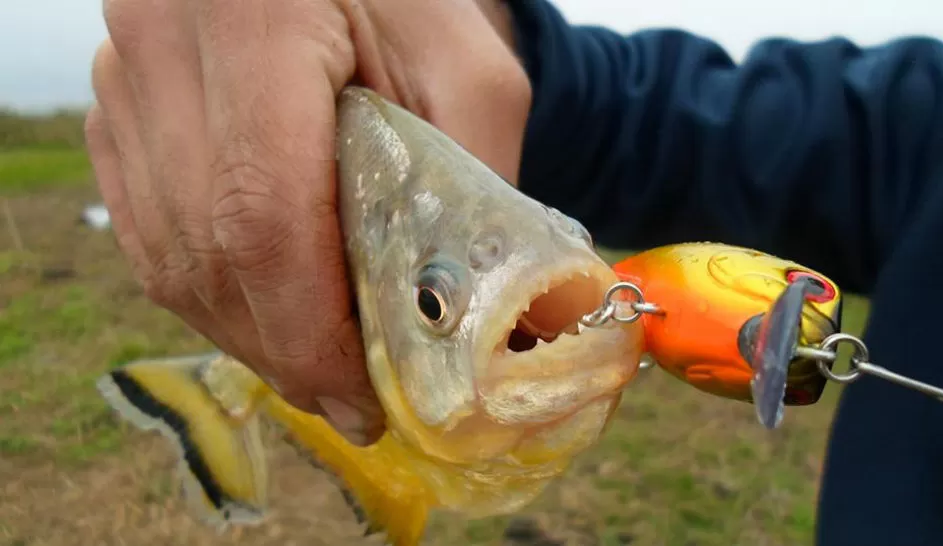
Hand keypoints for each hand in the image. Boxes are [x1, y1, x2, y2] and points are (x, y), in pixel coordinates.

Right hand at [86, 0, 530, 444]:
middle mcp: (162, 44)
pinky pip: (148, 233)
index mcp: (254, 17)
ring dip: (247, 332)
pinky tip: (265, 314)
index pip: (261, 213)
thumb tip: (470, 316)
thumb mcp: (464, 65)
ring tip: (314, 367)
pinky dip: (209, 292)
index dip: (310, 328)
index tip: (360, 391)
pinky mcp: (117, 109)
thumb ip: (472, 178)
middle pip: (208, 251)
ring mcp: (124, 78)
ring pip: (169, 256)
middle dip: (283, 348)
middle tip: (348, 399)